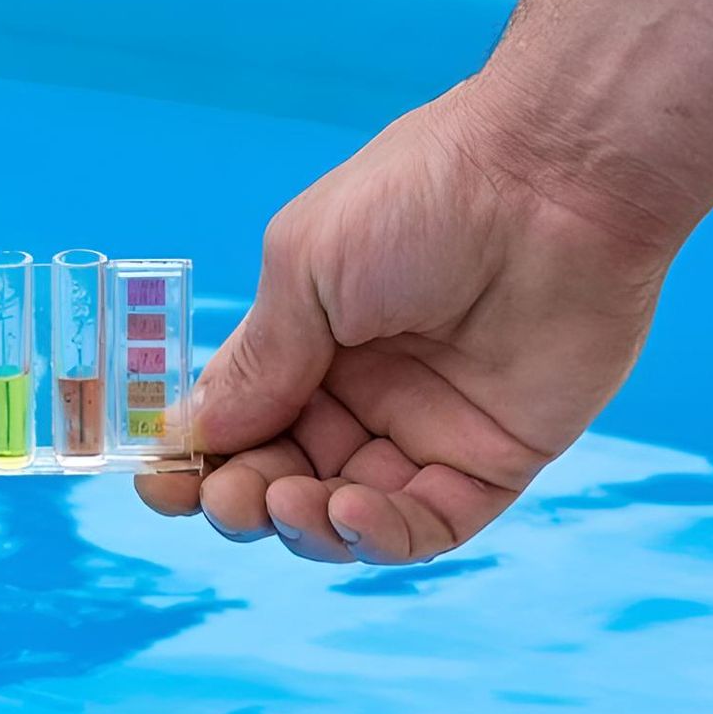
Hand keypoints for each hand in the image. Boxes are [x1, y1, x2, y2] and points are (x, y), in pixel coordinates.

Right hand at [136, 78, 679, 563]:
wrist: (551, 180)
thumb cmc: (420, 197)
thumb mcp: (307, 270)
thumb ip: (257, 362)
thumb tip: (191, 434)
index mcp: (312, 338)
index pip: (243, 420)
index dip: (200, 458)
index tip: (161, 484)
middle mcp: (365, 390)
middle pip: (286, 474)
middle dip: (244, 497)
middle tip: (225, 499)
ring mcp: (429, 427)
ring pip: (348, 512)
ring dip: (306, 523)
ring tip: (291, 500)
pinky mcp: (495, 458)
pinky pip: (428, 524)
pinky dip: (381, 533)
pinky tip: (348, 508)